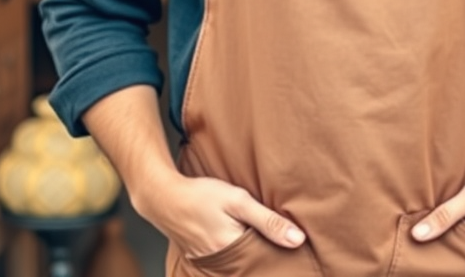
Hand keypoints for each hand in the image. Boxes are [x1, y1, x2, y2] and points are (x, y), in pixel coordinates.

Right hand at [135, 172, 305, 257]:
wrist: (165, 197)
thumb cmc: (203, 195)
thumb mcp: (238, 201)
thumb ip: (269, 221)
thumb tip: (298, 240)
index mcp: (234, 251)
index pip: (265, 263)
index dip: (280, 260)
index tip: (294, 259)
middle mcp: (222, 264)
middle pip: (253, 268)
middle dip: (266, 262)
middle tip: (285, 258)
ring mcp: (211, 264)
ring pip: (240, 268)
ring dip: (252, 262)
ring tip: (265, 253)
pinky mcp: (203, 259)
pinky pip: (227, 266)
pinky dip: (238, 260)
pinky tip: (244, 249)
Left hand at [410, 167, 464, 250]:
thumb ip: (446, 214)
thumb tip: (419, 234)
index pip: (447, 253)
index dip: (431, 247)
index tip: (416, 243)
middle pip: (457, 260)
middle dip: (442, 250)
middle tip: (426, 242)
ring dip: (455, 249)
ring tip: (442, 238)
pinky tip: (460, 238)